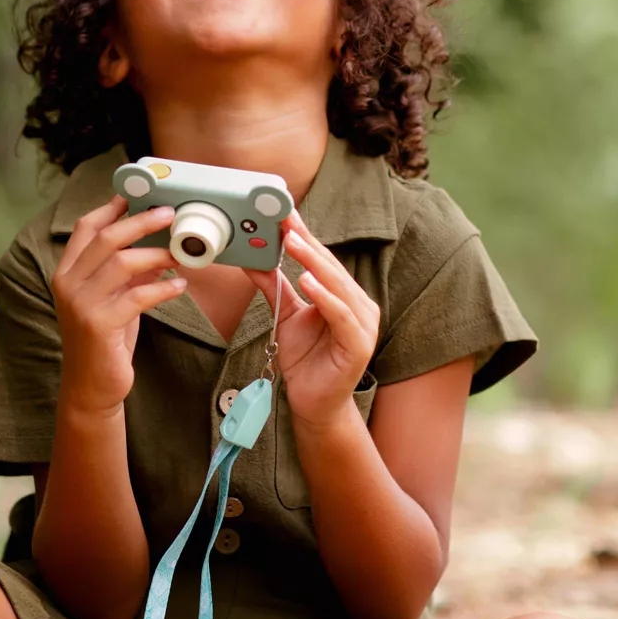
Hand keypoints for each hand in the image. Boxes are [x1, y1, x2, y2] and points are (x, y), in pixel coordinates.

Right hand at [51, 195, 184, 416]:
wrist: (91, 387)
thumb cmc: (105, 341)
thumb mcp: (113, 300)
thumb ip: (126, 274)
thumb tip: (157, 246)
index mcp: (66, 273)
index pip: (85, 228)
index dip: (111, 208)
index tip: (139, 196)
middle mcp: (68, 284)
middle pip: (105, 238)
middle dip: (140, 222)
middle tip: (170, 214)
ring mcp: (81, 304)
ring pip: (121, 263)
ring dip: (156, 254)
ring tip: (181, 253)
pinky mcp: (98, 325)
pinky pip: (137, 297)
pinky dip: (162, 288)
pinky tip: (179, 286)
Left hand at [243, 208, 379, 428]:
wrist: (313, 403)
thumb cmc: (305, 360)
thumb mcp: (285, 316)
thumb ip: (274, 288)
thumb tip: (254, 259)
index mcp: (344, 296)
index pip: (322, 261)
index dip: (304, 237)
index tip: (284, 215)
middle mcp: (358, 305)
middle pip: (331, 268)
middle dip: (307, 244)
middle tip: (285, 221)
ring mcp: (363, 324)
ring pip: (338, 287)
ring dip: (314, 264)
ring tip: (293, 244)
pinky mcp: (359, 345)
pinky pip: (341, 315)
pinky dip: (325, 298)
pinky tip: (308, 283)